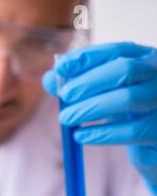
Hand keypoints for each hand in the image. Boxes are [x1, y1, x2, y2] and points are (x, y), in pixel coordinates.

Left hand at [42, 42, 156, 195]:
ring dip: (90, 108)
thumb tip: (49, 79)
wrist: (154, 145)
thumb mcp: (104, 94)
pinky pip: (132, 130)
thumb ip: (77, 85)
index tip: (60, 67)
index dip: (86, 57)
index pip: (117, 50)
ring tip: (65, 119)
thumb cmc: (127, 112)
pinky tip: (80, 136)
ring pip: (127, 99)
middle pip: (125, 69)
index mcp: (146, 60)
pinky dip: (101, 133)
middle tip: (64, 96)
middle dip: (88, 81)